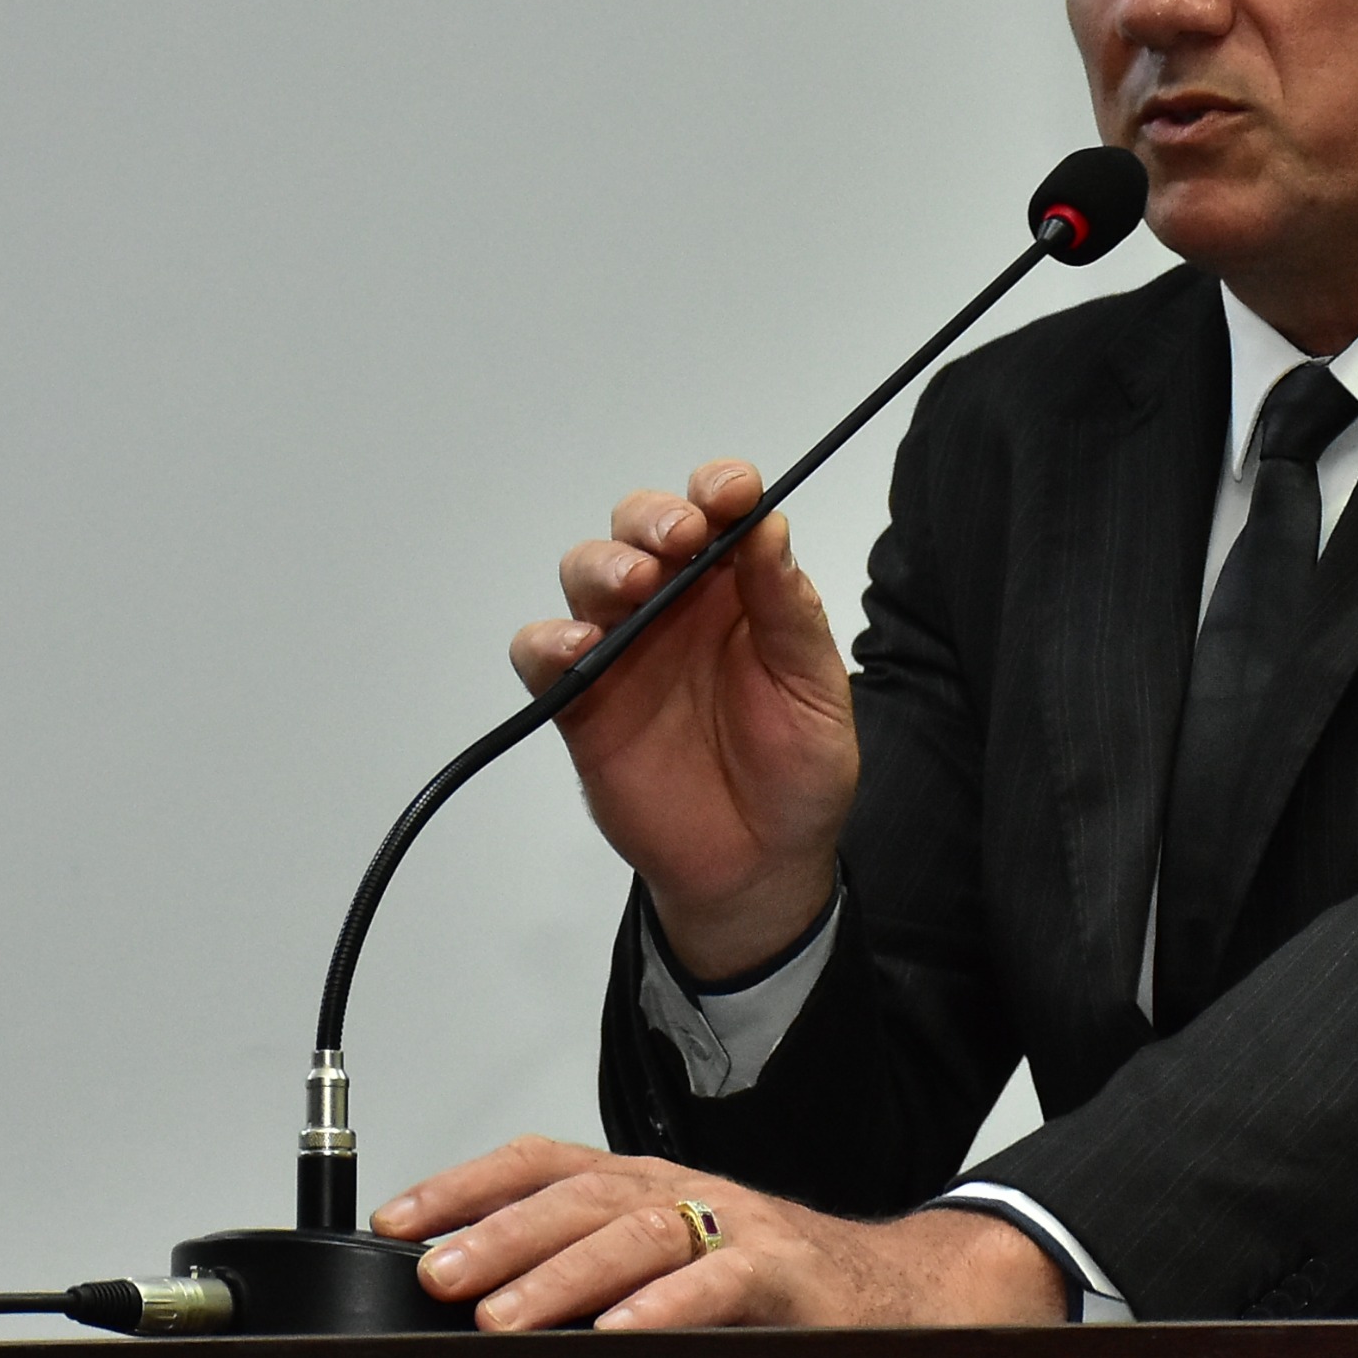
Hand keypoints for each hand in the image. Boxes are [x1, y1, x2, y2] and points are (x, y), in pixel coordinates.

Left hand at [376, 1136, 1066, 1330]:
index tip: (399, 1219)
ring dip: (563, 1275)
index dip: (468, 1185)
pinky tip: (621, 1334)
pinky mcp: (789, 1274)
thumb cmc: (773, 1288)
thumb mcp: (670, 1266)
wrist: (901, 1295)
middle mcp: (687, 1192)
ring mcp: (740, 1227)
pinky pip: (725, 1282)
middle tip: (436, 1274)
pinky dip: (670, 1307)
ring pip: (640, 1234)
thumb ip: (592, 1270)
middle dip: (499, 1233)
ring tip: (503, 1315)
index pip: (546, 1161)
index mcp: (650, 1184)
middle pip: (581, 1193)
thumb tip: (477, 1292)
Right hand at [514, 461, 857, 979]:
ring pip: (588, 573)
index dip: (719, 488)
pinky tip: (576, 648)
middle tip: (679, 537)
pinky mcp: (580, 702)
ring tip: (632, 587)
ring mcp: (624, 649)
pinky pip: (542, 655)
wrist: (758, 869)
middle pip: (640, 527)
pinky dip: (547, 641)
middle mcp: (676, 606)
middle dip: (652, 516)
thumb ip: (789, 612)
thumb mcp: (815, 691)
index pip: (720, 513)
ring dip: (602, 564)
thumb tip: (770, 528)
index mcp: (739, 591)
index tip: (731, 493)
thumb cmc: (797, 775)